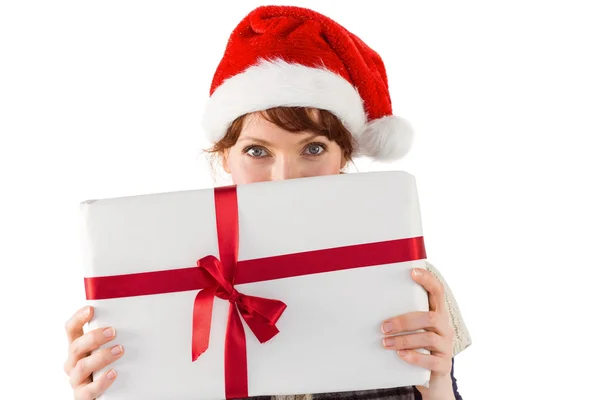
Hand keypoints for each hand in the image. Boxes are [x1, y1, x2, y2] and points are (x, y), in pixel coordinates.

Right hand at [64, 306, 123, 399]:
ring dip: (101, 357)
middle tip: (113, 332)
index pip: (71, 329)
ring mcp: (77, 381)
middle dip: (94, 337)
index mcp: (79, 348)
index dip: (78, 318)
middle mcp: (74, 363)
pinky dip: (101, 381)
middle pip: (76, 346)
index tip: (91, 309)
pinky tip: (114, 373)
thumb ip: (115, 336)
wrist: (112, 394)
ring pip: (82, 367)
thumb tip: (139, 316)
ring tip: (120, 350)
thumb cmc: (113, 366)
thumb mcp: (110, 348)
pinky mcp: (83, 397)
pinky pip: (88, 391)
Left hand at [381, 268, 454, 399]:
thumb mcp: (414, 329)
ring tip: (385, 342)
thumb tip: (366, 304)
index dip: (428, 280)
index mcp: (438, 313)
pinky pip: (431, 360)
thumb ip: (401, 316)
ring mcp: (446, 346)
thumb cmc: (418, 346)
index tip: (412, 271)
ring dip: (404, 339)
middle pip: (429, 317)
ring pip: (428, 338)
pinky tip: (400, 355)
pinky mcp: (443, 365)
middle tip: (383, 326)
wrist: (433, 378)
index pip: (438, 291)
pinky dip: (414, 356)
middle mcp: (445, 327)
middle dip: (404, 320)